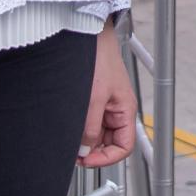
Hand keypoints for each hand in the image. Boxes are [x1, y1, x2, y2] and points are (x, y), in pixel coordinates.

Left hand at [78, 28, 137, 167]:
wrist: (88, 35)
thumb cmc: (99, 60)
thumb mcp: (94, 99)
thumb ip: (91, 128)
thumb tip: (86, 151)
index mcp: (126, 111)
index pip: (123, 147)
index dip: (106, 158)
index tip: (86, 160)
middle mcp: (117, 110)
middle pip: (109, 142)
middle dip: (93, 150)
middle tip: (74, 154)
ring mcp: (106, 105)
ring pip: (98, 133)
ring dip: (85, 140)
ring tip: (70, 140)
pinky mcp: (94, 99)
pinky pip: (90, 121)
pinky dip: (81, 128)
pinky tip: (70, 127)